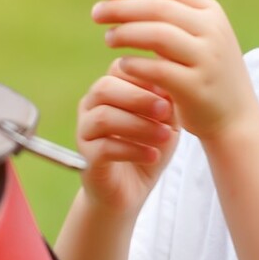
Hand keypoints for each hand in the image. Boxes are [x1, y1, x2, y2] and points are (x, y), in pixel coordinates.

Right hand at [76, 59, 178, 215]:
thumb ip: (167, 100)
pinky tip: (153, 155)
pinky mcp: (86, 158)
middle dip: (139, 97)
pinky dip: (133, 150)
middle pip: (104, 88)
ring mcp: (85, 132)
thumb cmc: (148, 148)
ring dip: (138, 125)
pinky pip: (104, 147)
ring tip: (165, 136)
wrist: (130, 191)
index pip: (118, 68)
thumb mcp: (164, 122)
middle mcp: (91, 106)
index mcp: (109, 90)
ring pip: (103, 117)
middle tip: (166, 110)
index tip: (169, 91)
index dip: (144, 76)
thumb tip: (173, 75)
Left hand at [92, 0, 258, 139]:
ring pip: (157, 35)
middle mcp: (213, 30)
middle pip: (159, 7)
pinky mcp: (196, 87)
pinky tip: (121, 64)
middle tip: (97, 13)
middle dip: (122, 7)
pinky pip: (156, 69)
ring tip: (108, 38)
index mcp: (212, 12)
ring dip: (126, 33)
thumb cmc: (205, 73)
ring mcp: (207, 58)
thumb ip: (170, 17)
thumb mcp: (197, 37)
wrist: (235, 118)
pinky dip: (134, 64)